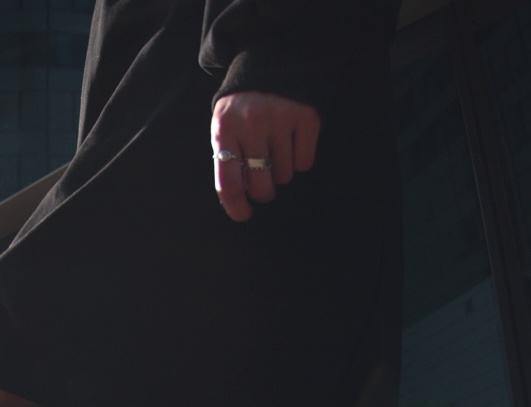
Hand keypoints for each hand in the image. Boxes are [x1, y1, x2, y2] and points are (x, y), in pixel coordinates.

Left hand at [211, 91, 320, 221]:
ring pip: (285, 176)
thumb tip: (237, 202)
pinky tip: (292, 142)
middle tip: (263, 182)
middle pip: (261, 186)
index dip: (236, 206)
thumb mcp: (224, 128)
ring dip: (281, 172)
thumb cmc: (241, 110)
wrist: (268, 67)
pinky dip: (300, 159)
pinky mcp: (306, 116)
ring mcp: (281, 119)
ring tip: (275, 150)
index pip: (228, 182)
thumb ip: (227, 160)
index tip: (243, 215)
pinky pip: (305, 162)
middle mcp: (252, 124)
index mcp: (225, 130)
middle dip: (263, 191)